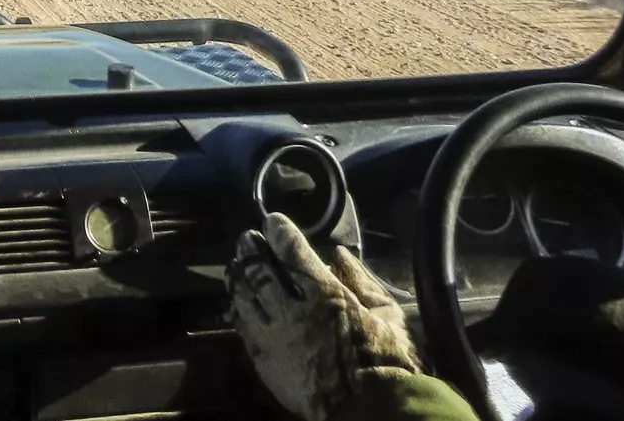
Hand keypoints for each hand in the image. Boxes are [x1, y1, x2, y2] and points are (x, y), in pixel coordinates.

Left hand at [228, 211, 421, 420]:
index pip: (292, 250)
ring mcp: (274, 334)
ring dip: (238, 275)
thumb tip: (341, 254)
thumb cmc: (386, 362)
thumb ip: (362, 281)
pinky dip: (238, 308)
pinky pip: (243, 326)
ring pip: (245, 294)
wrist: (369, 412)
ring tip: (235, 265)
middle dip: (251, 249)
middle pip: (261, 268)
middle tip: (246, 239)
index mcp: (325, 293)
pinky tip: (236, 302)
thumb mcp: (387, 315)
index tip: (272, 221)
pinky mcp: (264, 359)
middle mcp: (293, 308)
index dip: (279, 231)